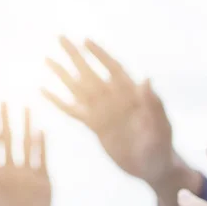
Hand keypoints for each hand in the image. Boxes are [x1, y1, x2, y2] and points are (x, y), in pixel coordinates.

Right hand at [43, 36, 179, 186]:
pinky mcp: (93, 125)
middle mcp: (113, 99)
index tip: (85, 41)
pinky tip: (44, 91)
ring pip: (78, 88)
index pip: (113, 69)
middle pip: (90, 73)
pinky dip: (58, 101)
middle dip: (76, 55)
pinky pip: (72, 111)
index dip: (100, 55)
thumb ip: (153, 104)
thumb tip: (146, 79)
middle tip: (61, 38)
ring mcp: (102, 111)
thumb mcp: (161, 127)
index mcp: (131, 95)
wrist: (153, 167)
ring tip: (48, 60)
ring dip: (63, 74)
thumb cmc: (162, 146)